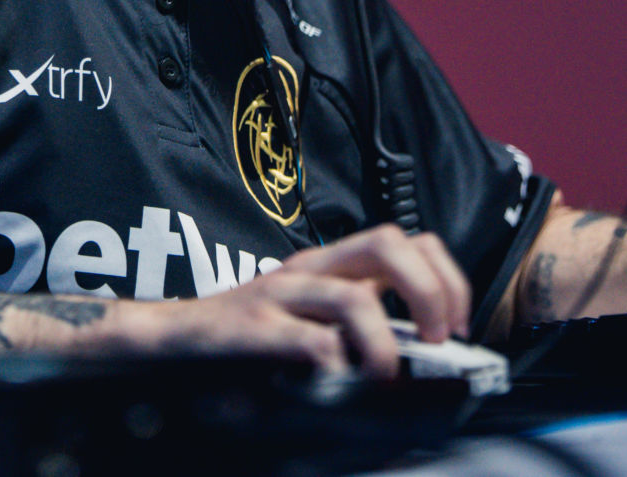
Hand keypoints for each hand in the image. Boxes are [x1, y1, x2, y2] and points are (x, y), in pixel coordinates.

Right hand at [124, 223, 470, 378]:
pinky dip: (335, 368)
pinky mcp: (256, 328)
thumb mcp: (310, 319)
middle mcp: (311, 268)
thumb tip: (422, 357)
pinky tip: (333, 386)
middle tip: (436, 340)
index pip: (409, 240)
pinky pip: (311, 342)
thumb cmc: (246, 338)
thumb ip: (357, 326)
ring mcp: (282, 294)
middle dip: (431, 292)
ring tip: (383, 377)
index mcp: (331, 265)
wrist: (171, 341)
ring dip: (385, 345)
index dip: (446, 278)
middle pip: (389, 244)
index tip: (456, 326)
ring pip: (356, 298)